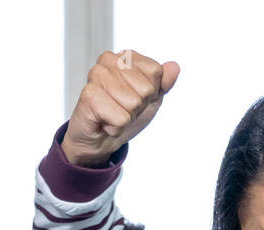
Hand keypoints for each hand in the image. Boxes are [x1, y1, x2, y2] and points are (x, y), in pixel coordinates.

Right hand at [61, 49, 179, 166]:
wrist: (100, 139)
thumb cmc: (122, 115)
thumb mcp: (151, 99)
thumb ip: (164, 83)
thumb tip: (174, 67)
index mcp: (125, 56)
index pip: (155, 72)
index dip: (150, 93)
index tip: (134, 97)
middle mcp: (109, 60)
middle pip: (146, 89)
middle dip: (138, 106)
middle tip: (121, 108)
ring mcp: (97, 75)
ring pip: (133, 103)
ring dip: (126, 117)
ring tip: (112, 114)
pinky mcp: (89, 96)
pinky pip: (120, 118)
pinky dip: (116, 127)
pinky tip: (104, 122)